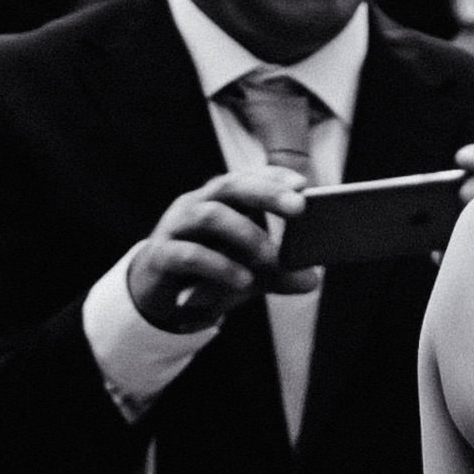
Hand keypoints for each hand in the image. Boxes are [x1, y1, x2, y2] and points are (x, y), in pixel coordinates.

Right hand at [122, 166, 305, 333]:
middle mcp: (196, 206)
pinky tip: (244, 280)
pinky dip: (220, 266)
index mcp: (219, 202)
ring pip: (209, 215)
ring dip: (246, 234)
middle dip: (266, 193)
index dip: (273, 177)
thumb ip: (277, 273)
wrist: (161, 297)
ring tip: (272, 258)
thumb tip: (312, 280)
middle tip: (299, 207)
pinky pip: (190, 254)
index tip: (303, 185)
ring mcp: (176, 228)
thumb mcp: (248, 272)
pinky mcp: (162, 257)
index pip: (246, 178)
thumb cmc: (209, 274)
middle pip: (229, 187)